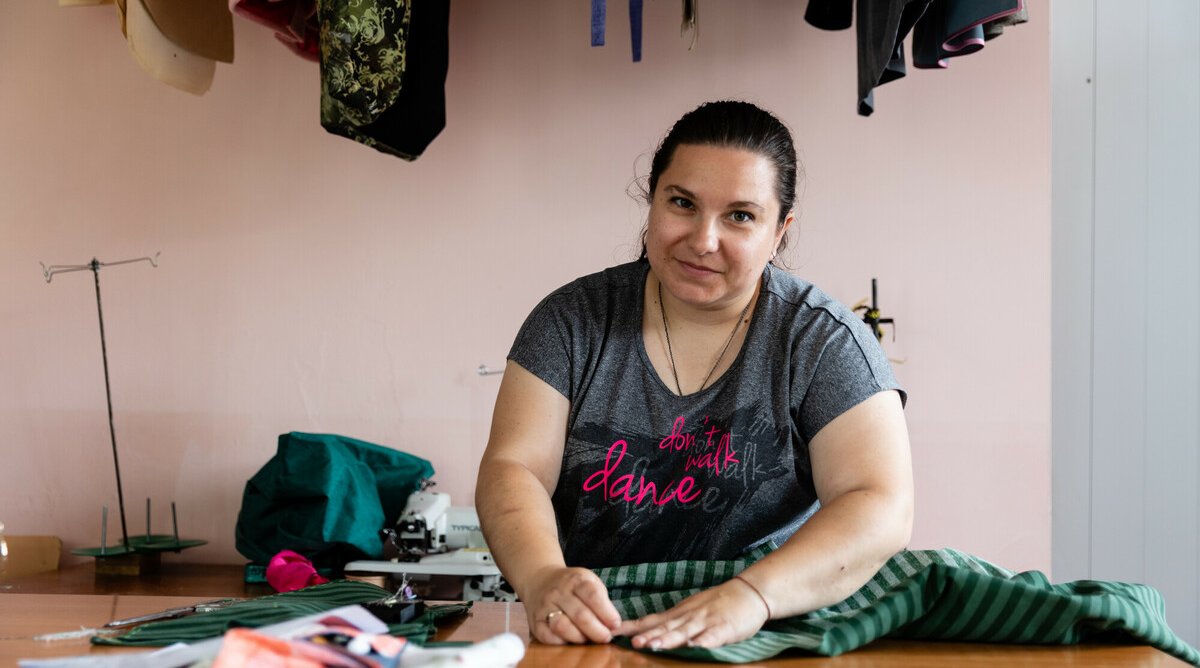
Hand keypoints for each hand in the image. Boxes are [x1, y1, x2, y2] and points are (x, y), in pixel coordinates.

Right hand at [524, 566, 622, 644]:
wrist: (540, 580)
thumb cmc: (571, 586)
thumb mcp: (588, 582)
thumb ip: (601, 600)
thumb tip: (613, 625)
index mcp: (576, 580)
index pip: (592, 595)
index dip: (606, 612)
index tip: (615, 624)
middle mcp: (558, 592)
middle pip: (580, 614)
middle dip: (597, 630)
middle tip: (606, 638)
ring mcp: (545, 606)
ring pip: (562, 626)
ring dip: (579, 637)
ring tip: (587, 639)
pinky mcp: (536, 621)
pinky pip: (548, 636)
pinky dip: (562, 642)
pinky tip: (570, 640)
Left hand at [615, 576, 770, 649]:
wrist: (748, 592)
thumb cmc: (717, 603)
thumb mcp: (690, 609)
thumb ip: (670, 621)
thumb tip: (644, 630)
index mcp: (680, 613)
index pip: (652, 620)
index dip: (634, 627)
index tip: (614, 632)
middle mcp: (690, 617)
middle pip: (666, 627)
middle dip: (649, 635)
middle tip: (632, 642)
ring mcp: (707, 622)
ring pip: (686, 631)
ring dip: (669, 639)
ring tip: (655, 645)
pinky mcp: (725, 628)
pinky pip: (714, 636)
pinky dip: (704, 642)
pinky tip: (695, 646)